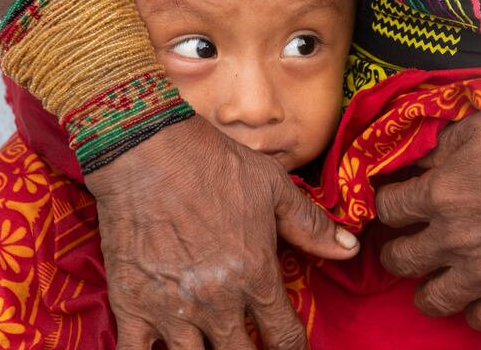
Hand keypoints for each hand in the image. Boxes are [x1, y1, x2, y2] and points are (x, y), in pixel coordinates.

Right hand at [86, 115, 358, 348]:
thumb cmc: (213, 164)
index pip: (285, 338)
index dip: (293, 349)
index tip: (288, 345)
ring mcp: (171, 309)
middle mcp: (217, 303)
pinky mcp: (130, 305)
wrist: (147, 150)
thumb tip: (349, 249)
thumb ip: (311, 225)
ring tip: (209, 342)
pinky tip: (161, 348)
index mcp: (255, 276)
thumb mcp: (273, 187)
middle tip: (249, 342)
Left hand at [375, 114, 480, 331]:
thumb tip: (418, 161)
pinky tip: (474, 297)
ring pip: (431, 300)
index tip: (395, 204)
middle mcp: (451, 237)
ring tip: (431, 277)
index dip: (386, 204)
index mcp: (437, 195)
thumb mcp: (477, 129)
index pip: (386, 208)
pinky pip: (480, 319)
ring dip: (425, 289)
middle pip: (397, 259)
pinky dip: (473, 311)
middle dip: (393, 252)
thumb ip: (439, 146)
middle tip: (404, 244)